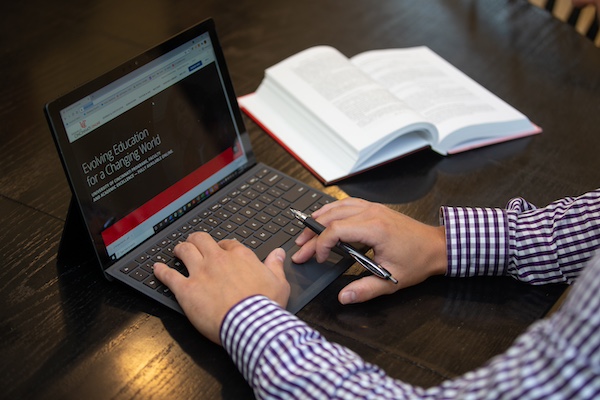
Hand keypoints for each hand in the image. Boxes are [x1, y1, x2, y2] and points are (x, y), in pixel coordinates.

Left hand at [153, 232, 289, 343]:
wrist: (251, 323)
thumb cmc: (265, 306)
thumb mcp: (279, 283)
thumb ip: (275, 265)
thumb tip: (278, 253)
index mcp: (240, 257)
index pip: (228, 244)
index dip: (223, 246)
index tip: (222, 251)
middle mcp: (218, 260)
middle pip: (202, 240)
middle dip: (196, 240)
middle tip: (194, 243)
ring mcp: (200, 273)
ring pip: (184, 251)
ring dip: (179, 249)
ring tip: (177, 251)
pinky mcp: (186, 290)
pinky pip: (169, 276)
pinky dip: (161, 271)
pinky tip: (156, 268)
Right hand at [292, 198, 446, 304]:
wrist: (437, 246)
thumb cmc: (417, 261)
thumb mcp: (391, 281)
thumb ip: (365, 290)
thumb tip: (343, 297)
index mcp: (374, 229)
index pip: (335, 230)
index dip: (320, 245)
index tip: (318, 259)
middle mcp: (371, 213)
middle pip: (331, 218)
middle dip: (312, 233)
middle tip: (300, 248)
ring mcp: (373, 208)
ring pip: (337, 206)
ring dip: (319, 218)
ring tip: (305, 231)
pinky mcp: (375, 208)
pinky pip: (347, 203)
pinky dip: (332, 210)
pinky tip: (324, 217)